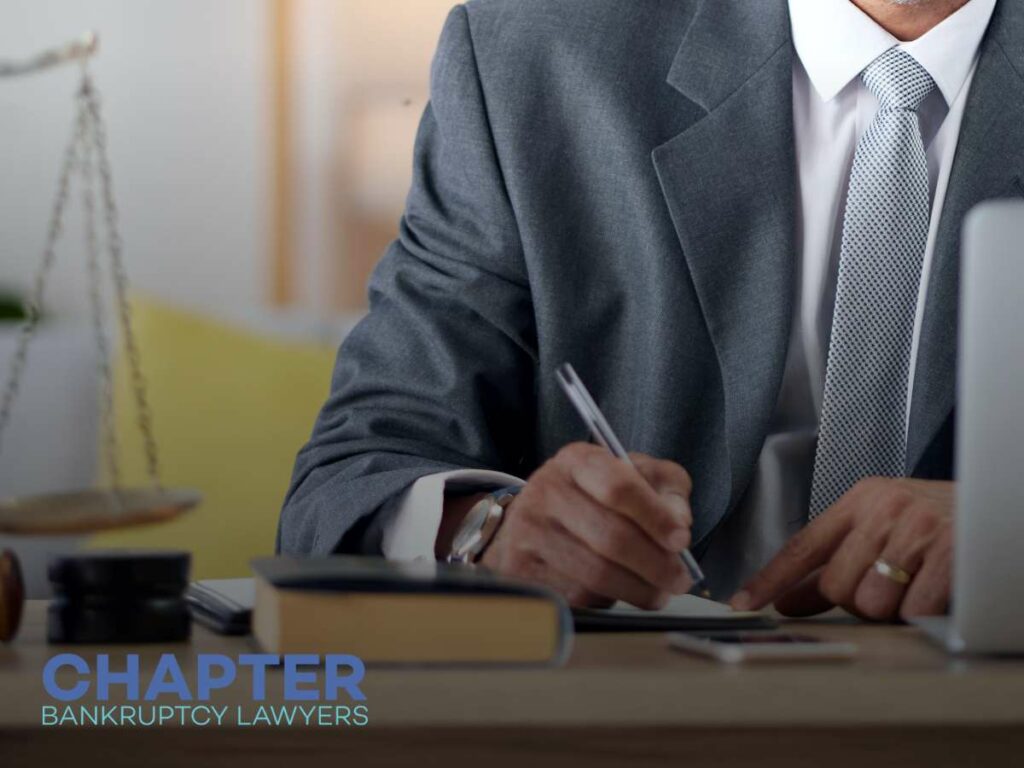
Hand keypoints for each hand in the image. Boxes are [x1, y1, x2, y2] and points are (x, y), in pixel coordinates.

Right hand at [479, 443, 693, 608]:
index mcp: (577, 461)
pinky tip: (620, 592)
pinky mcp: (521, 568)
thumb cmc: (597, 498)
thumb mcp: (637, 477)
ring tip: (659, 593)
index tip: (682, 540)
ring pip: (596, 573)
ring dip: (638, 590)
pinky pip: (576, 595)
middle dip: (656, 564)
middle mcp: (546, 490)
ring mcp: (528, 531)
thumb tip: (678, 524)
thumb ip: (667, 490)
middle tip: (679, 579)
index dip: (656, 517)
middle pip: (611, 537)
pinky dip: (608, 600)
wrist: (536, 519)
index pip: (619, 487)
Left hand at [731, 478, 953, 620]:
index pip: (801, 545)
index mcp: (861, 500)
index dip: (769, 580)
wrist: (999, 504)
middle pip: (835, 585)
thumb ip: (833, 563)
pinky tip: (936, 590)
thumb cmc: (937, 522)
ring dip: (892, 608)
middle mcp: (885, 509)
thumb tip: (787, 598)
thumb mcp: (882, 529)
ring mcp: (917, 529)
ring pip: (870, 602)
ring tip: (915, 584)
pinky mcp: (950, 553)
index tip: (742, 604)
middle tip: (888, 584)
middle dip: (856, 600)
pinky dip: (923, 612)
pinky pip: (914, 609)